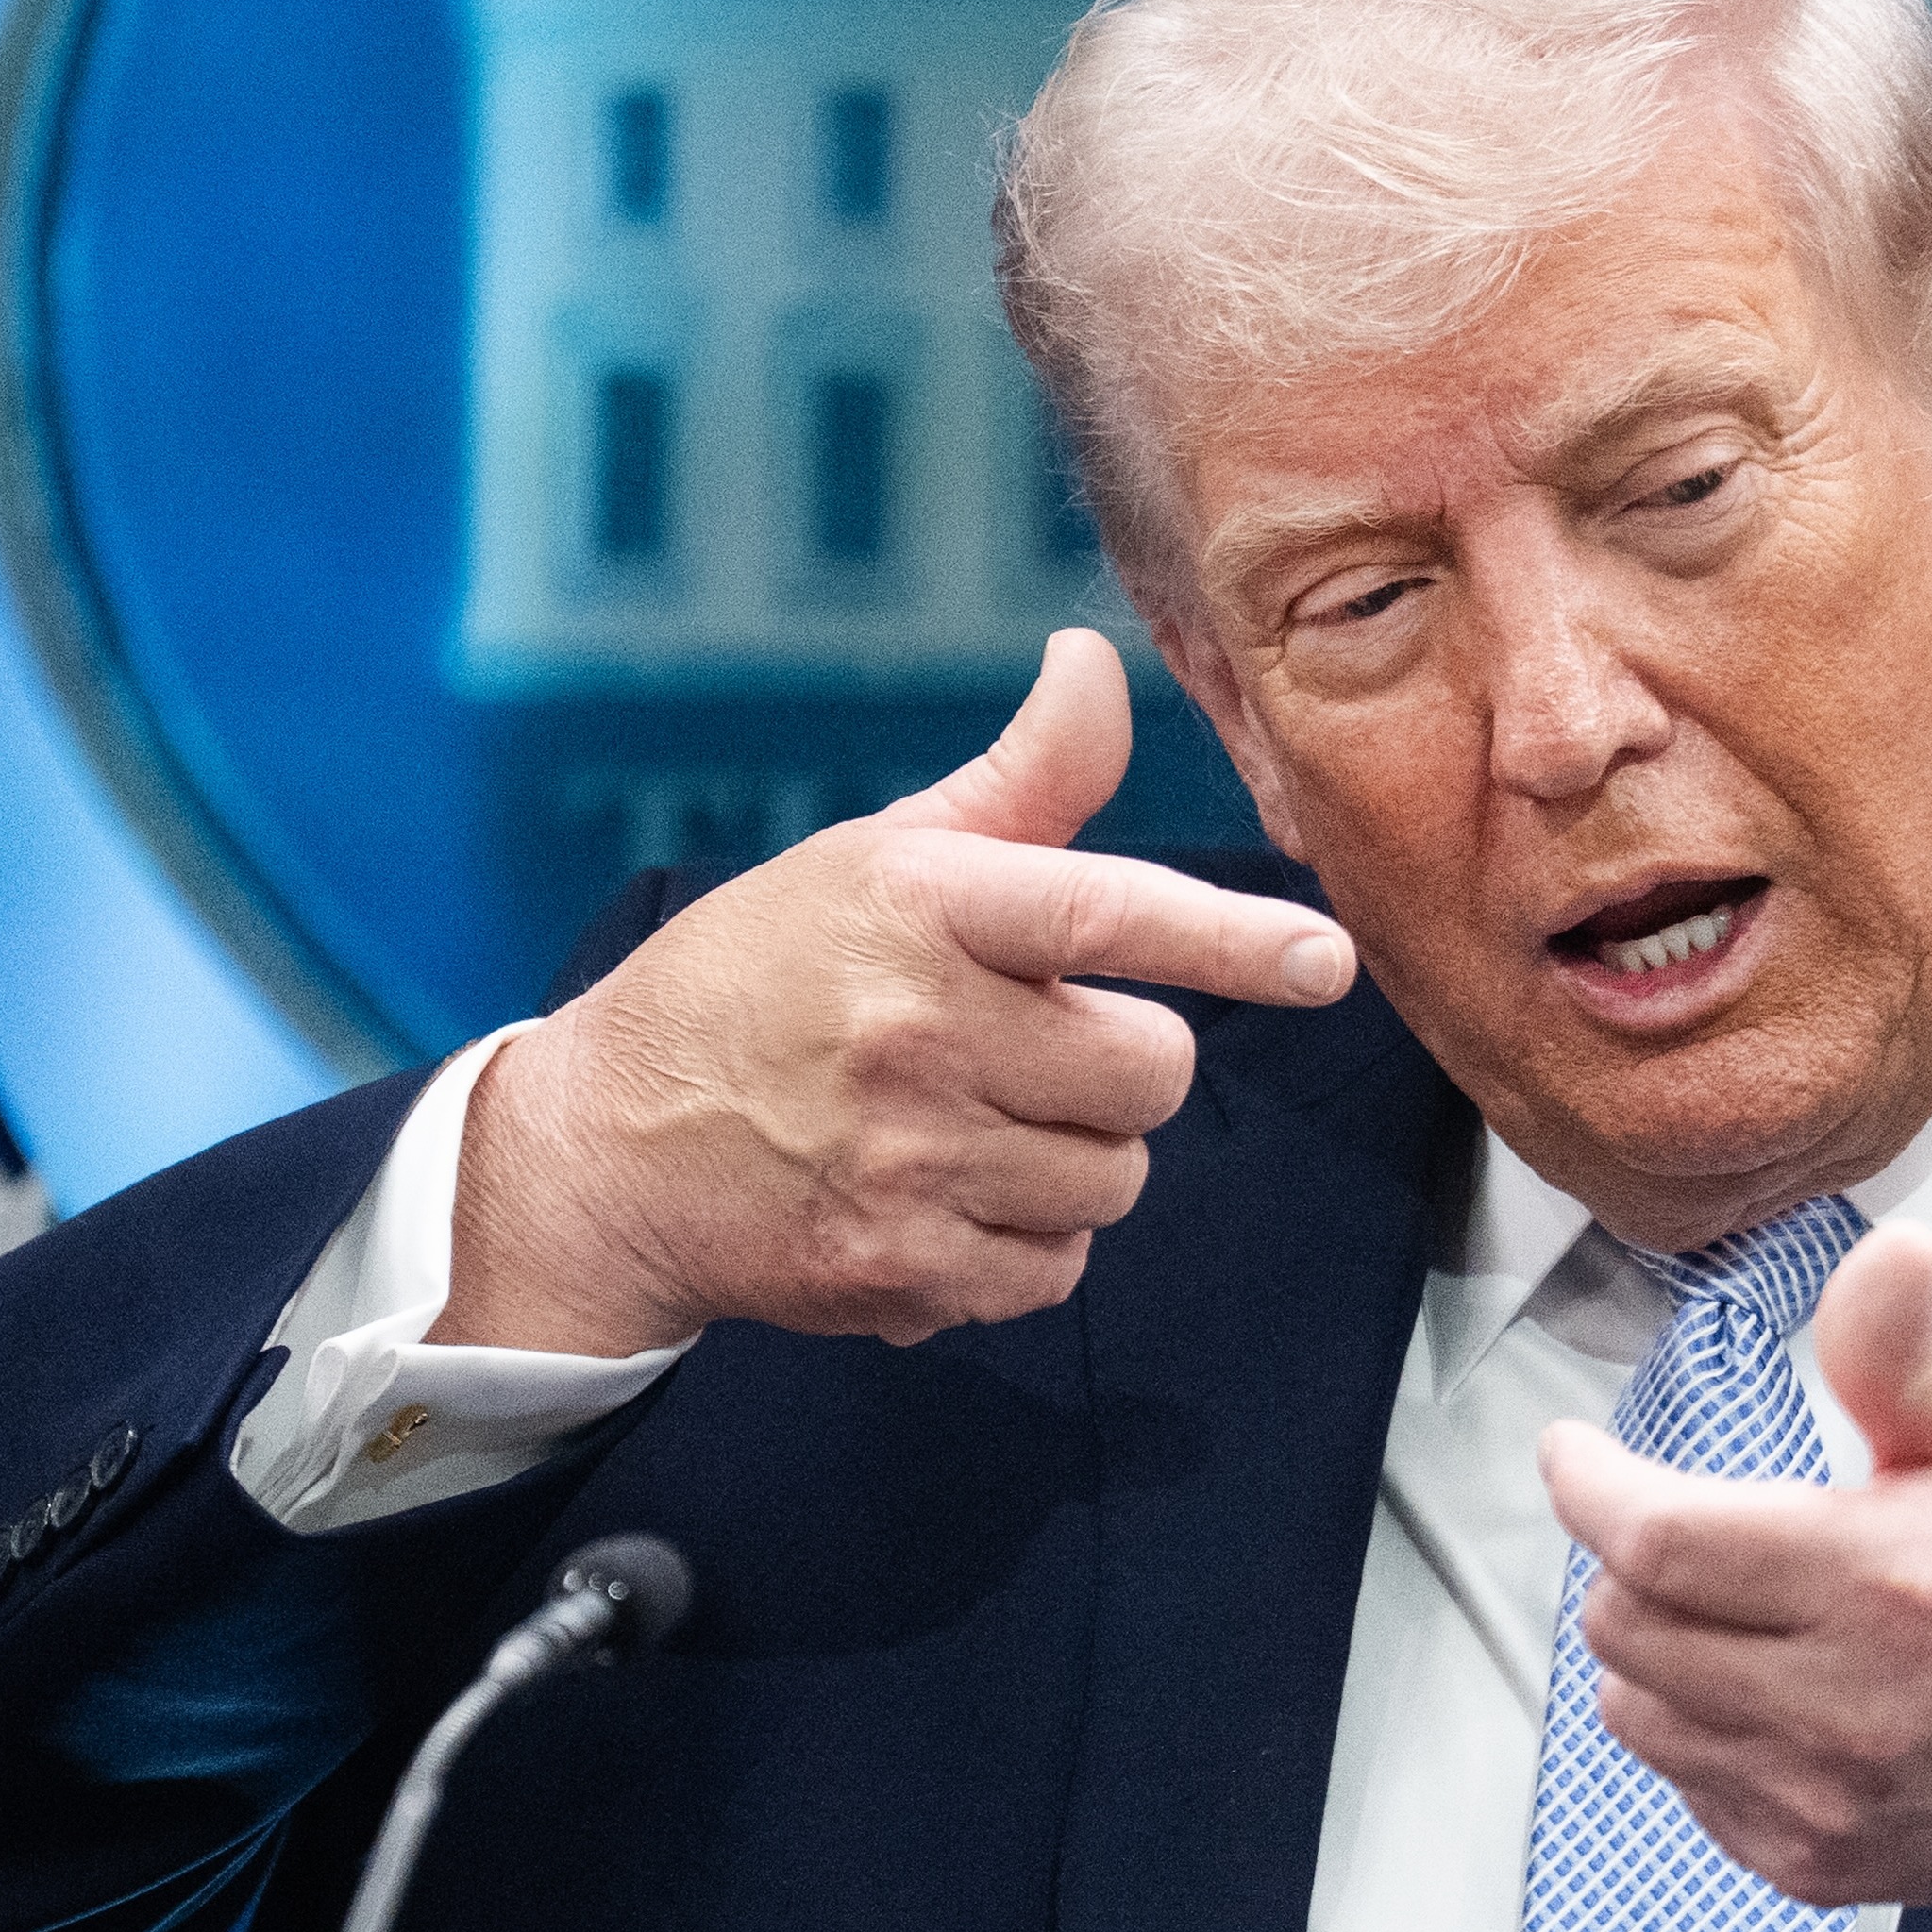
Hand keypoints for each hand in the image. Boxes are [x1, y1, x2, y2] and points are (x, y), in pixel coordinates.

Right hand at [441, 629, 1355, 1355]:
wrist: (606, 1145)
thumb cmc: (762, 979)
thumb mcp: (878, 859)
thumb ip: (1020, 783)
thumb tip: (1094, 661)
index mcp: (923, 907)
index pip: (1105, 911)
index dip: (1229, 941)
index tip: (1324, 961)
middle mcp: (918, 1030)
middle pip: (1151, 1072)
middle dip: (1119, 1065)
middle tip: (1029, 1050)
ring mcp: (908, 1160)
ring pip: (1114, 1178)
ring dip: (1071, 1160)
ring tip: (967, 1126)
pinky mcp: (900, 1270)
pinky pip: (1055, 1270)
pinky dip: (1021, 1247)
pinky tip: (938, 1200)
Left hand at [1541, 1222, 1931, 1931]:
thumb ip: (1906, 1356)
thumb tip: (1886, 1249)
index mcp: (1890, 1585)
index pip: (1661, 1540)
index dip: (1589, 1487)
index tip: (1575, 1453)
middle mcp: (1846, 1707)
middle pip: (1626, 1622)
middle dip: (1627, 1555)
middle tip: (1685, 1521)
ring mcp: (1822, 1800)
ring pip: (1634, 1708)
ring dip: (1652, 1644)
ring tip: (1737, 1606)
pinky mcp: (1809, 1862)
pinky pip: (1683, 1781)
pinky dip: (1696, 1724)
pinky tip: (1777, 1686)